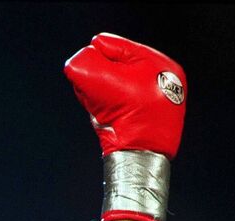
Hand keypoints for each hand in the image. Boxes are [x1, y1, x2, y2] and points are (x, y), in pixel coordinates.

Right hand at [64, 33, 185, 159]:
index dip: (99, 52)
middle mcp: (159, 82)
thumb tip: (74, 64)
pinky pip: (116, 106)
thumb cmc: (133, 118)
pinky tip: (100, 115)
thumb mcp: (106, 83)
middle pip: (117, 68)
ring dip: (98, 93)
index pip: (121, 48)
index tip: (85, 57)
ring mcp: (151, 104)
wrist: (141, 157)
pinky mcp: (140, 122)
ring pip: (115, 88)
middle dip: (98, 76)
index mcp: (160, 65)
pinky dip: (103, 107)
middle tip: (87, 83)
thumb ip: (87, 67)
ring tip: (94, 102)